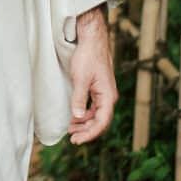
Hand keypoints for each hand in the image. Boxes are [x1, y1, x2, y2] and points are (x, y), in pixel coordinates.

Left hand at [67, 7, 115, 143]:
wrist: (92, 39)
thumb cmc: (88, 56)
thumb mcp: (80, 78)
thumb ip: (78, 98)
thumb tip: (76, 116)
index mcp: (108, 96)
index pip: (101, 122)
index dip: (90, 134)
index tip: (76, 141)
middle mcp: (108, 97)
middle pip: (100, 122)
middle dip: (86, 131)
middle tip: (72, 139)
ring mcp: (104, 93)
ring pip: (97, 116)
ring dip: (85, 124)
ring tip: (71, 130)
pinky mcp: (98, 89)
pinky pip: (94, 108)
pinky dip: (84, 115)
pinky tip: (75, 118)